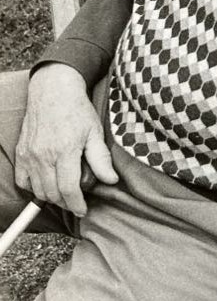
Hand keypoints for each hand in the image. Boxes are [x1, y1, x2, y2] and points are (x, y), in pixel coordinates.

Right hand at [15, 63, 117, 216]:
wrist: (53, 91)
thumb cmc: (77, 110)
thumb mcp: (95, 132)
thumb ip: (101, 158)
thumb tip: (111, 180)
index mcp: (65, 151)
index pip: (69, 190)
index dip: (77, 205)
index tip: (82, 209)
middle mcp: (44, 155)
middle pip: (52, 194)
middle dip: (66, 202)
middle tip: (75, 201)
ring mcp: (30, 154)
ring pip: (37, 190)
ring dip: (51, 197)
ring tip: (63, 192)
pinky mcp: (21, 152)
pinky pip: (22, 180)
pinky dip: (32, 187)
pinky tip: (45, 183)